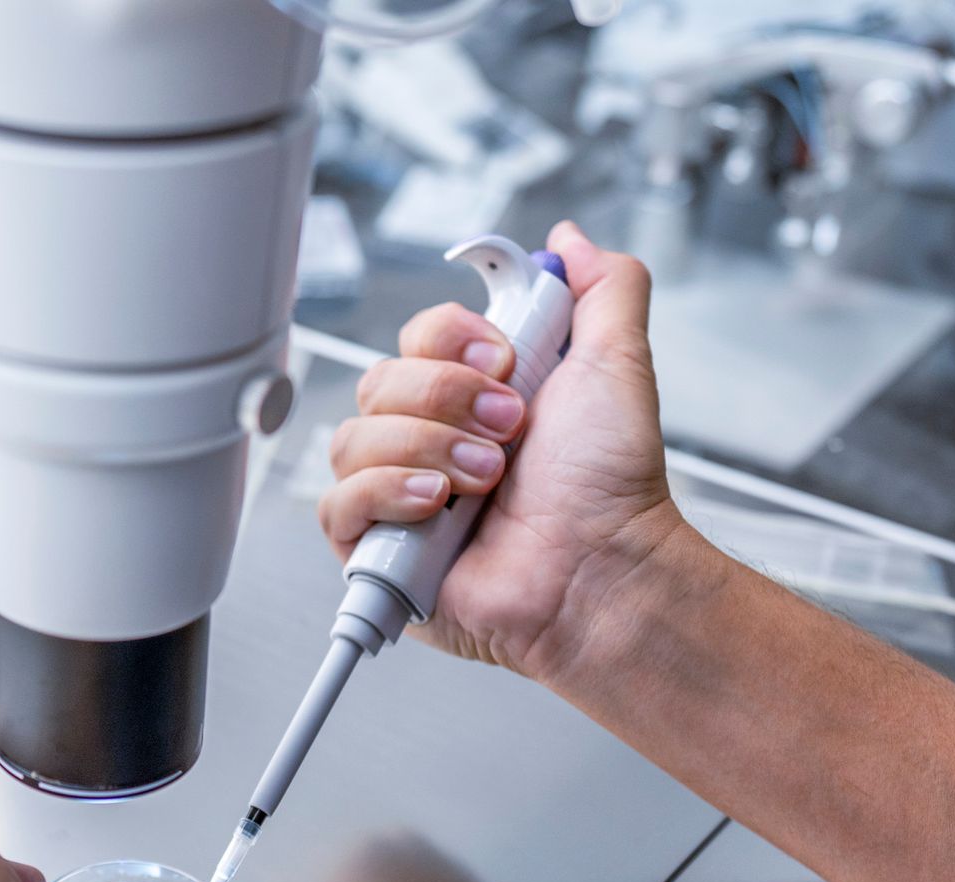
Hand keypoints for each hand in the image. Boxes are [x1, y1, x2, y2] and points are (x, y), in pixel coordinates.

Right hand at [317, 222, 690, 680]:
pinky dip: (386, 495)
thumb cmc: (612, 487)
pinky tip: (436, 508)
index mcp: (474, 393)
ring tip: (485, 481)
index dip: (451, 339)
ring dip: (427, 450)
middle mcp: (431, 440)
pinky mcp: (375, 550)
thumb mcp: (618, 362)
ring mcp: (398, 495)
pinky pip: (336, 503)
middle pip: (378, 381)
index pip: (417, 335)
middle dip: (446, 398)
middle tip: (508, 430)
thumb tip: (569, 241)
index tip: (504, 360)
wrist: (603, 568)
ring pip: (353, 438)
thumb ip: (604, 288)